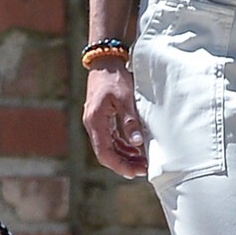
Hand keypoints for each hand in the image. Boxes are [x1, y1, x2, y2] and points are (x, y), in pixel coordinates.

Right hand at [82, 62, 146, 176]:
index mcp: (95, 121)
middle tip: (143, 170)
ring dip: (124, 156)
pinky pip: (110, 138)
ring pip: (108, 147)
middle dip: (124, 164)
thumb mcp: (125, 98)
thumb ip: (130, 121)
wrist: (104, 61)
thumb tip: (137, 143)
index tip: (135, 172)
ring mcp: (95, 122)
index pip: (104, 153)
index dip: (119, 165)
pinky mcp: (100, 119)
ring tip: (142, 162)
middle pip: (106, 153)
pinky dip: (122, 146)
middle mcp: (92, 125)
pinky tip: (135, 148)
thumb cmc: (114, 78)